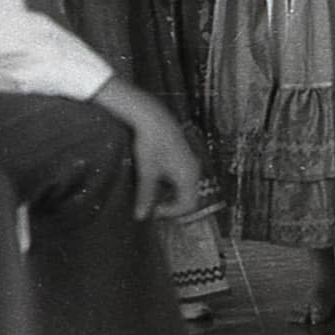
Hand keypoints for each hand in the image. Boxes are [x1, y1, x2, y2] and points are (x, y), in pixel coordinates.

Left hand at [89, 78, 204, 219]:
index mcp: (188, 177)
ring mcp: (190, 162)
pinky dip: (170, 183)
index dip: (170, 212)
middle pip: (188, 197)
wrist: (154, 118)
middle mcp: (193, 170)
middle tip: (152, 203)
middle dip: (171, 204)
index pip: (187, 205)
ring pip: (184, 187)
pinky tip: (156, 176)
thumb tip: (141, 216)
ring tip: (152, 190)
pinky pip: (182, 177)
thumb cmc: (151, 144)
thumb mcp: (146, 173)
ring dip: (170, 193)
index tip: (153, 210)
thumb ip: (146, 196)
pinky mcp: (184, 156)